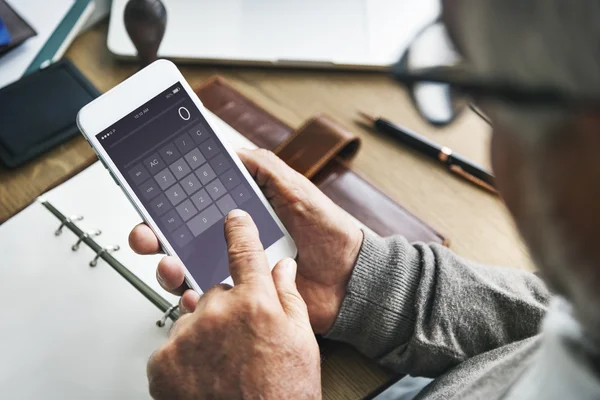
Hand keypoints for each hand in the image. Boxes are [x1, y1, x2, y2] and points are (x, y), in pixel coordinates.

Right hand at [129, 148, 362, 332]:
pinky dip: (192, 299)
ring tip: (171, 265)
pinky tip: (191, 294)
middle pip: (178, 237)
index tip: (149, 196)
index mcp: (240, 214)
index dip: (167, 201)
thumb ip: (264, 169)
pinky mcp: (241, 299)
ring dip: (168, 267)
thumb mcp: (297, 190)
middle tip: (146, 234)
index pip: (193, 204)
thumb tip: (230, 150)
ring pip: (185, 269)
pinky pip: (208, 300)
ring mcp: (232, 271)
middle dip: (153, 234)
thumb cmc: (329, 232)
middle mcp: (230, 242)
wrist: (350, 279)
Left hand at [147, 210, 320, 398]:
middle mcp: (218, 313)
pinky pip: (172, 344)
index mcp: (255, 302)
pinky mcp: (163, 361)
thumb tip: (283, 267)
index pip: (244, 252)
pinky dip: (184, 356)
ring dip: (204, 334)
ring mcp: (188, 336)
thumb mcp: (301, 340)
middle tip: (241, 340)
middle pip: (215, 292)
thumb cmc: (283, 393)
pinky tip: (206, 374)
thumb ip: (289, 296)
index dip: (239, 232)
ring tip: (224, 364)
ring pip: (193, 319)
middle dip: (226, 309)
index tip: (233, 221)